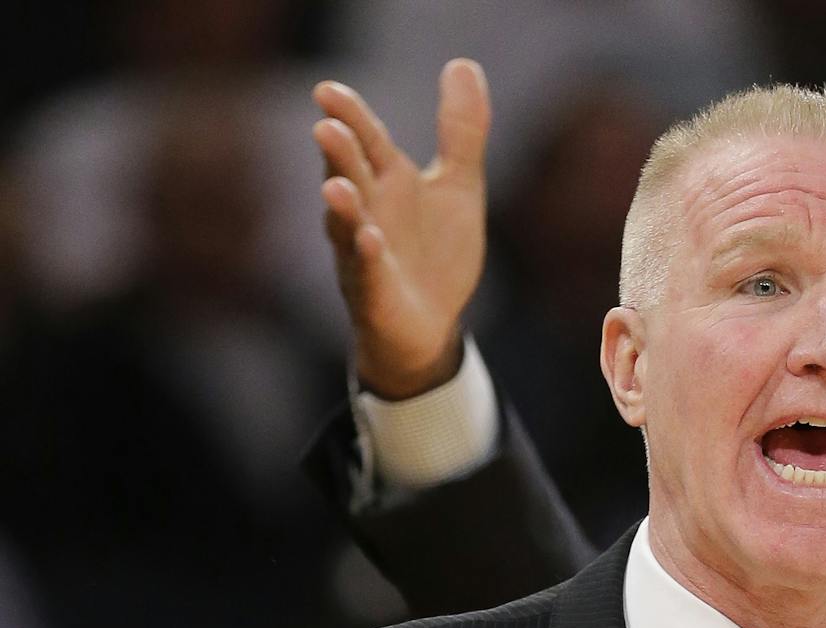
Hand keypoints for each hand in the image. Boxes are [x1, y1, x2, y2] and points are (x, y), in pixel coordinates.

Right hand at [312, 60, 490, 397]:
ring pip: (345, 226)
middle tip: (326, 127)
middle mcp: (367, 212)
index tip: (328, 91)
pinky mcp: (374, 294)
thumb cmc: (435, 256)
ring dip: (340, 208)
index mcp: (387, 182)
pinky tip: (369, 241)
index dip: (350, 116)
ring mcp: (364, 254)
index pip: (366, 140)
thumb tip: (463, 64)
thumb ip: (461, 132)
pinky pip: (367, 273)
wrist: (431, 328)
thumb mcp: (457, 188)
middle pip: (349, 176)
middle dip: (338, 156)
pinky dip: (367, 257)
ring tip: (335, 187)